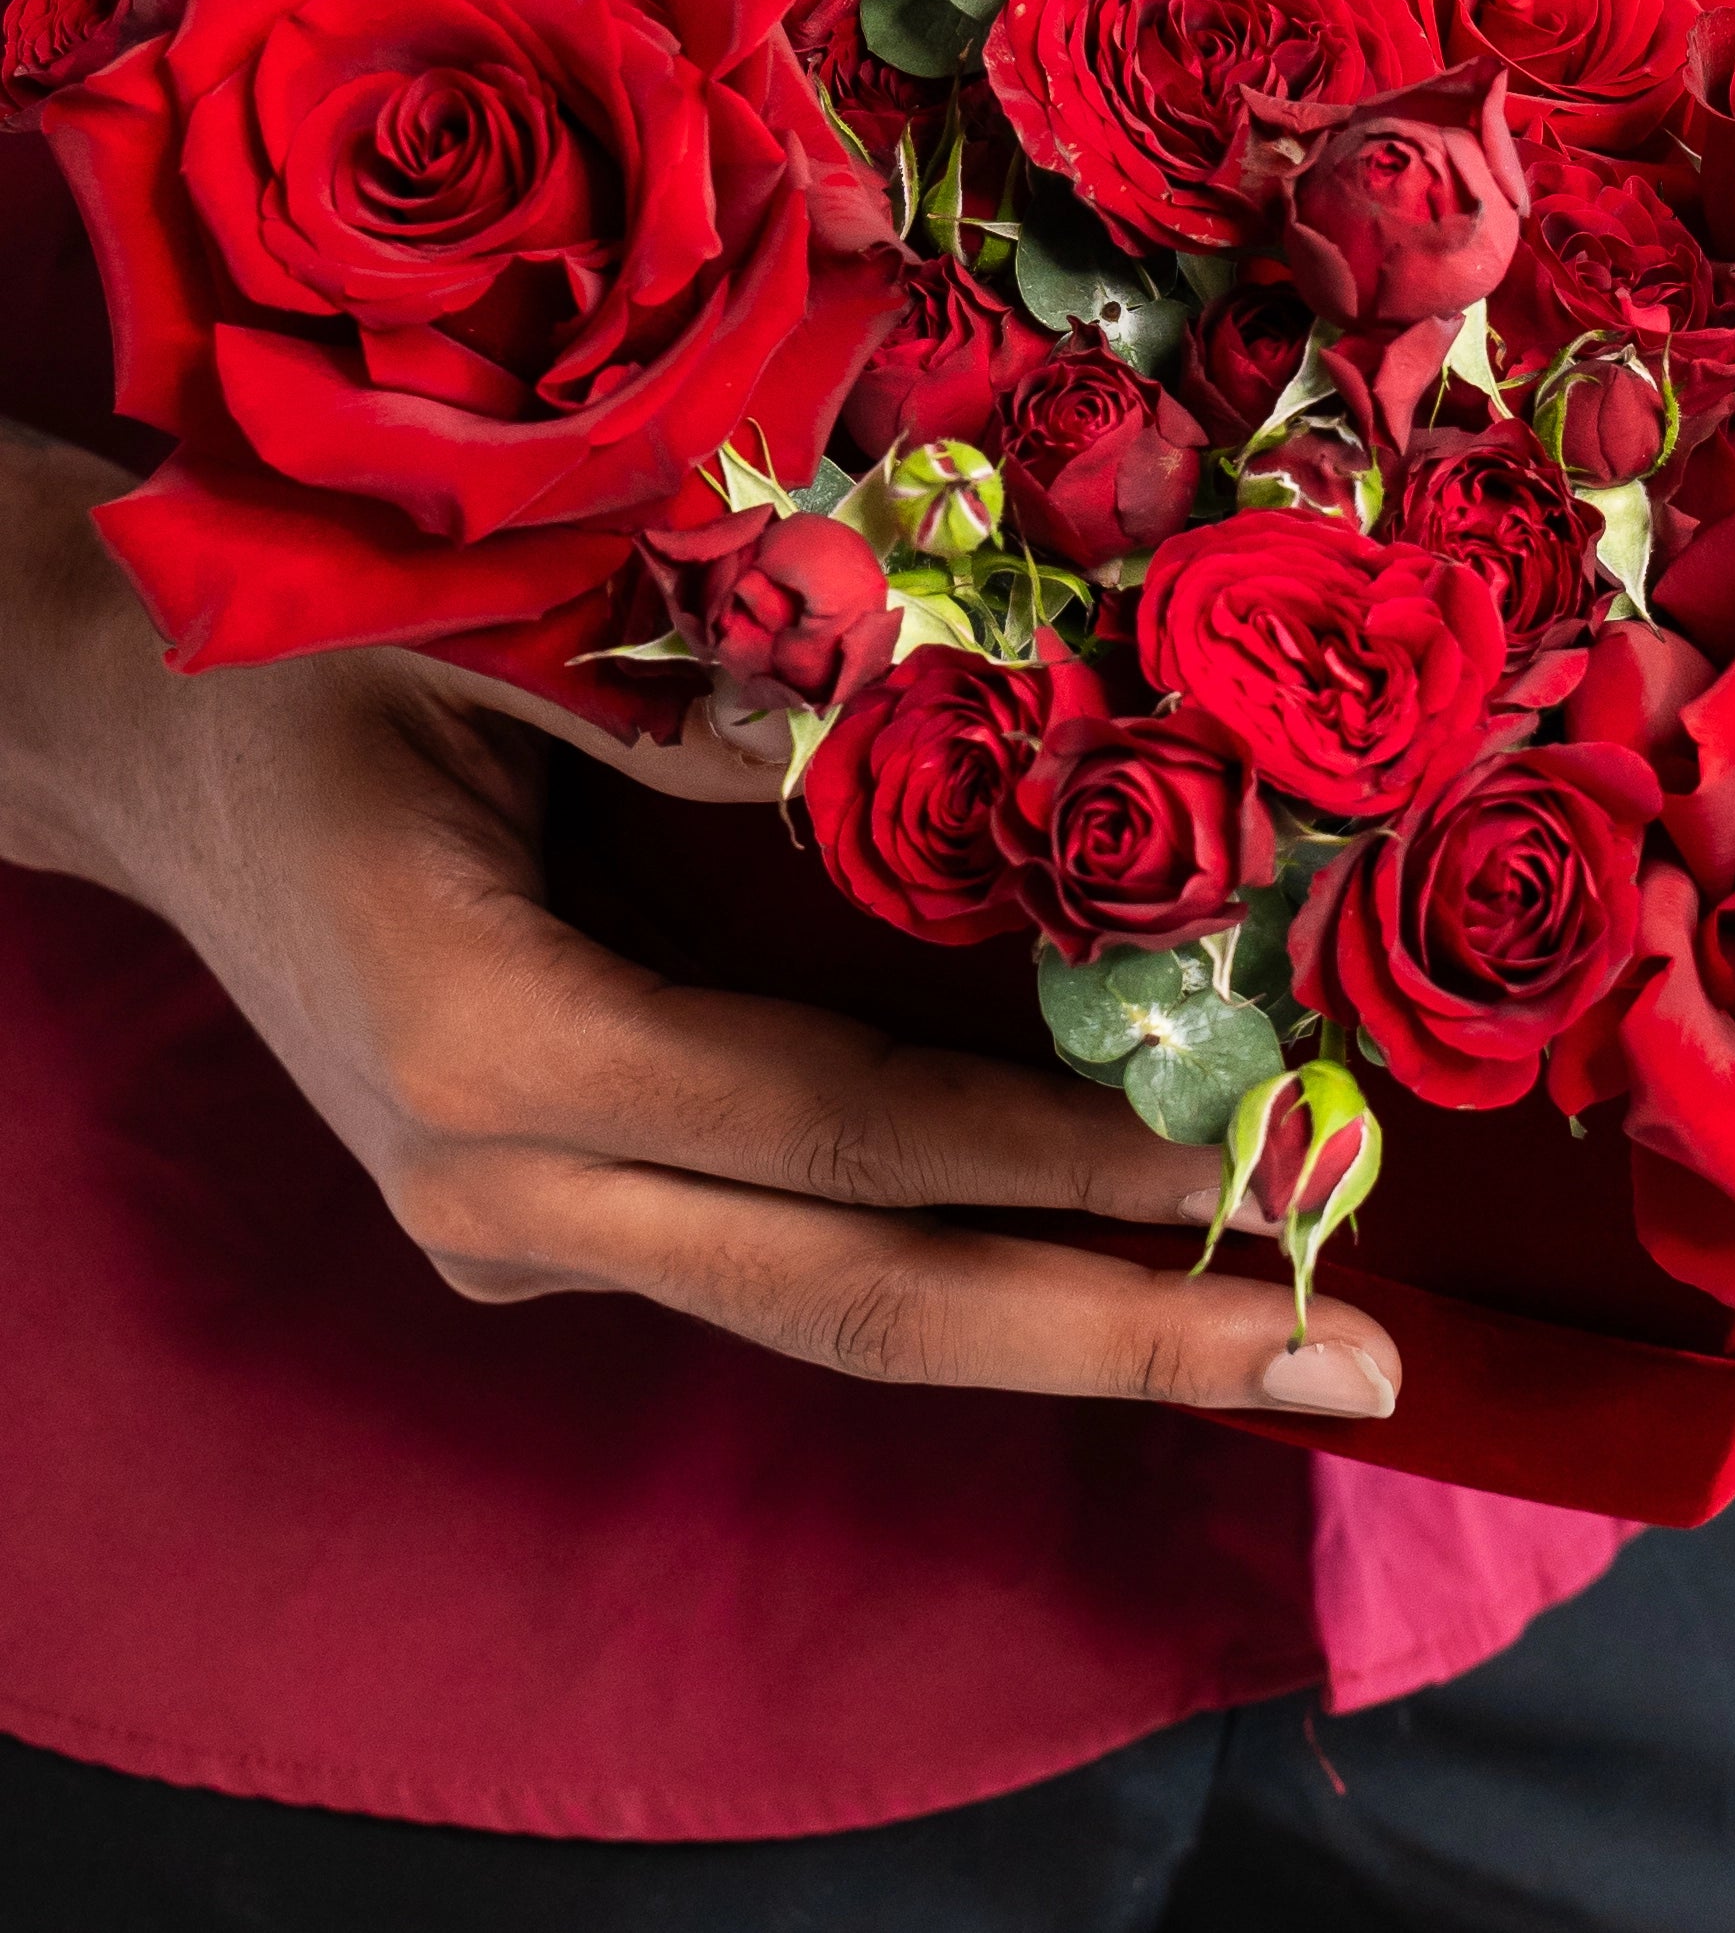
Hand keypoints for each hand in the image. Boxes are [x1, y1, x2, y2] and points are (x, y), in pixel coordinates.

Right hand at [0, 429, 1397, 1419]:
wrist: (121, 741)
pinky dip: (954, 1257)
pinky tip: (1106, 1259)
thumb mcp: (485, 639)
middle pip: (861, 1299)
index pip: (835, 1136)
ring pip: (830, 1307)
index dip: (1047, 1157)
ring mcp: (521, 1224)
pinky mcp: (545, 1210)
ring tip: (1281, 1340)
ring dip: (1064, 1325)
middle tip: (1348, 1359)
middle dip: (1119, 1335)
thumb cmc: (301, 667)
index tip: (1245, 1162)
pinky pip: (780, 1251)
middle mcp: (508, 1187)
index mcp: (494, 1052)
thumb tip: (905, 717)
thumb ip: (682, 700)